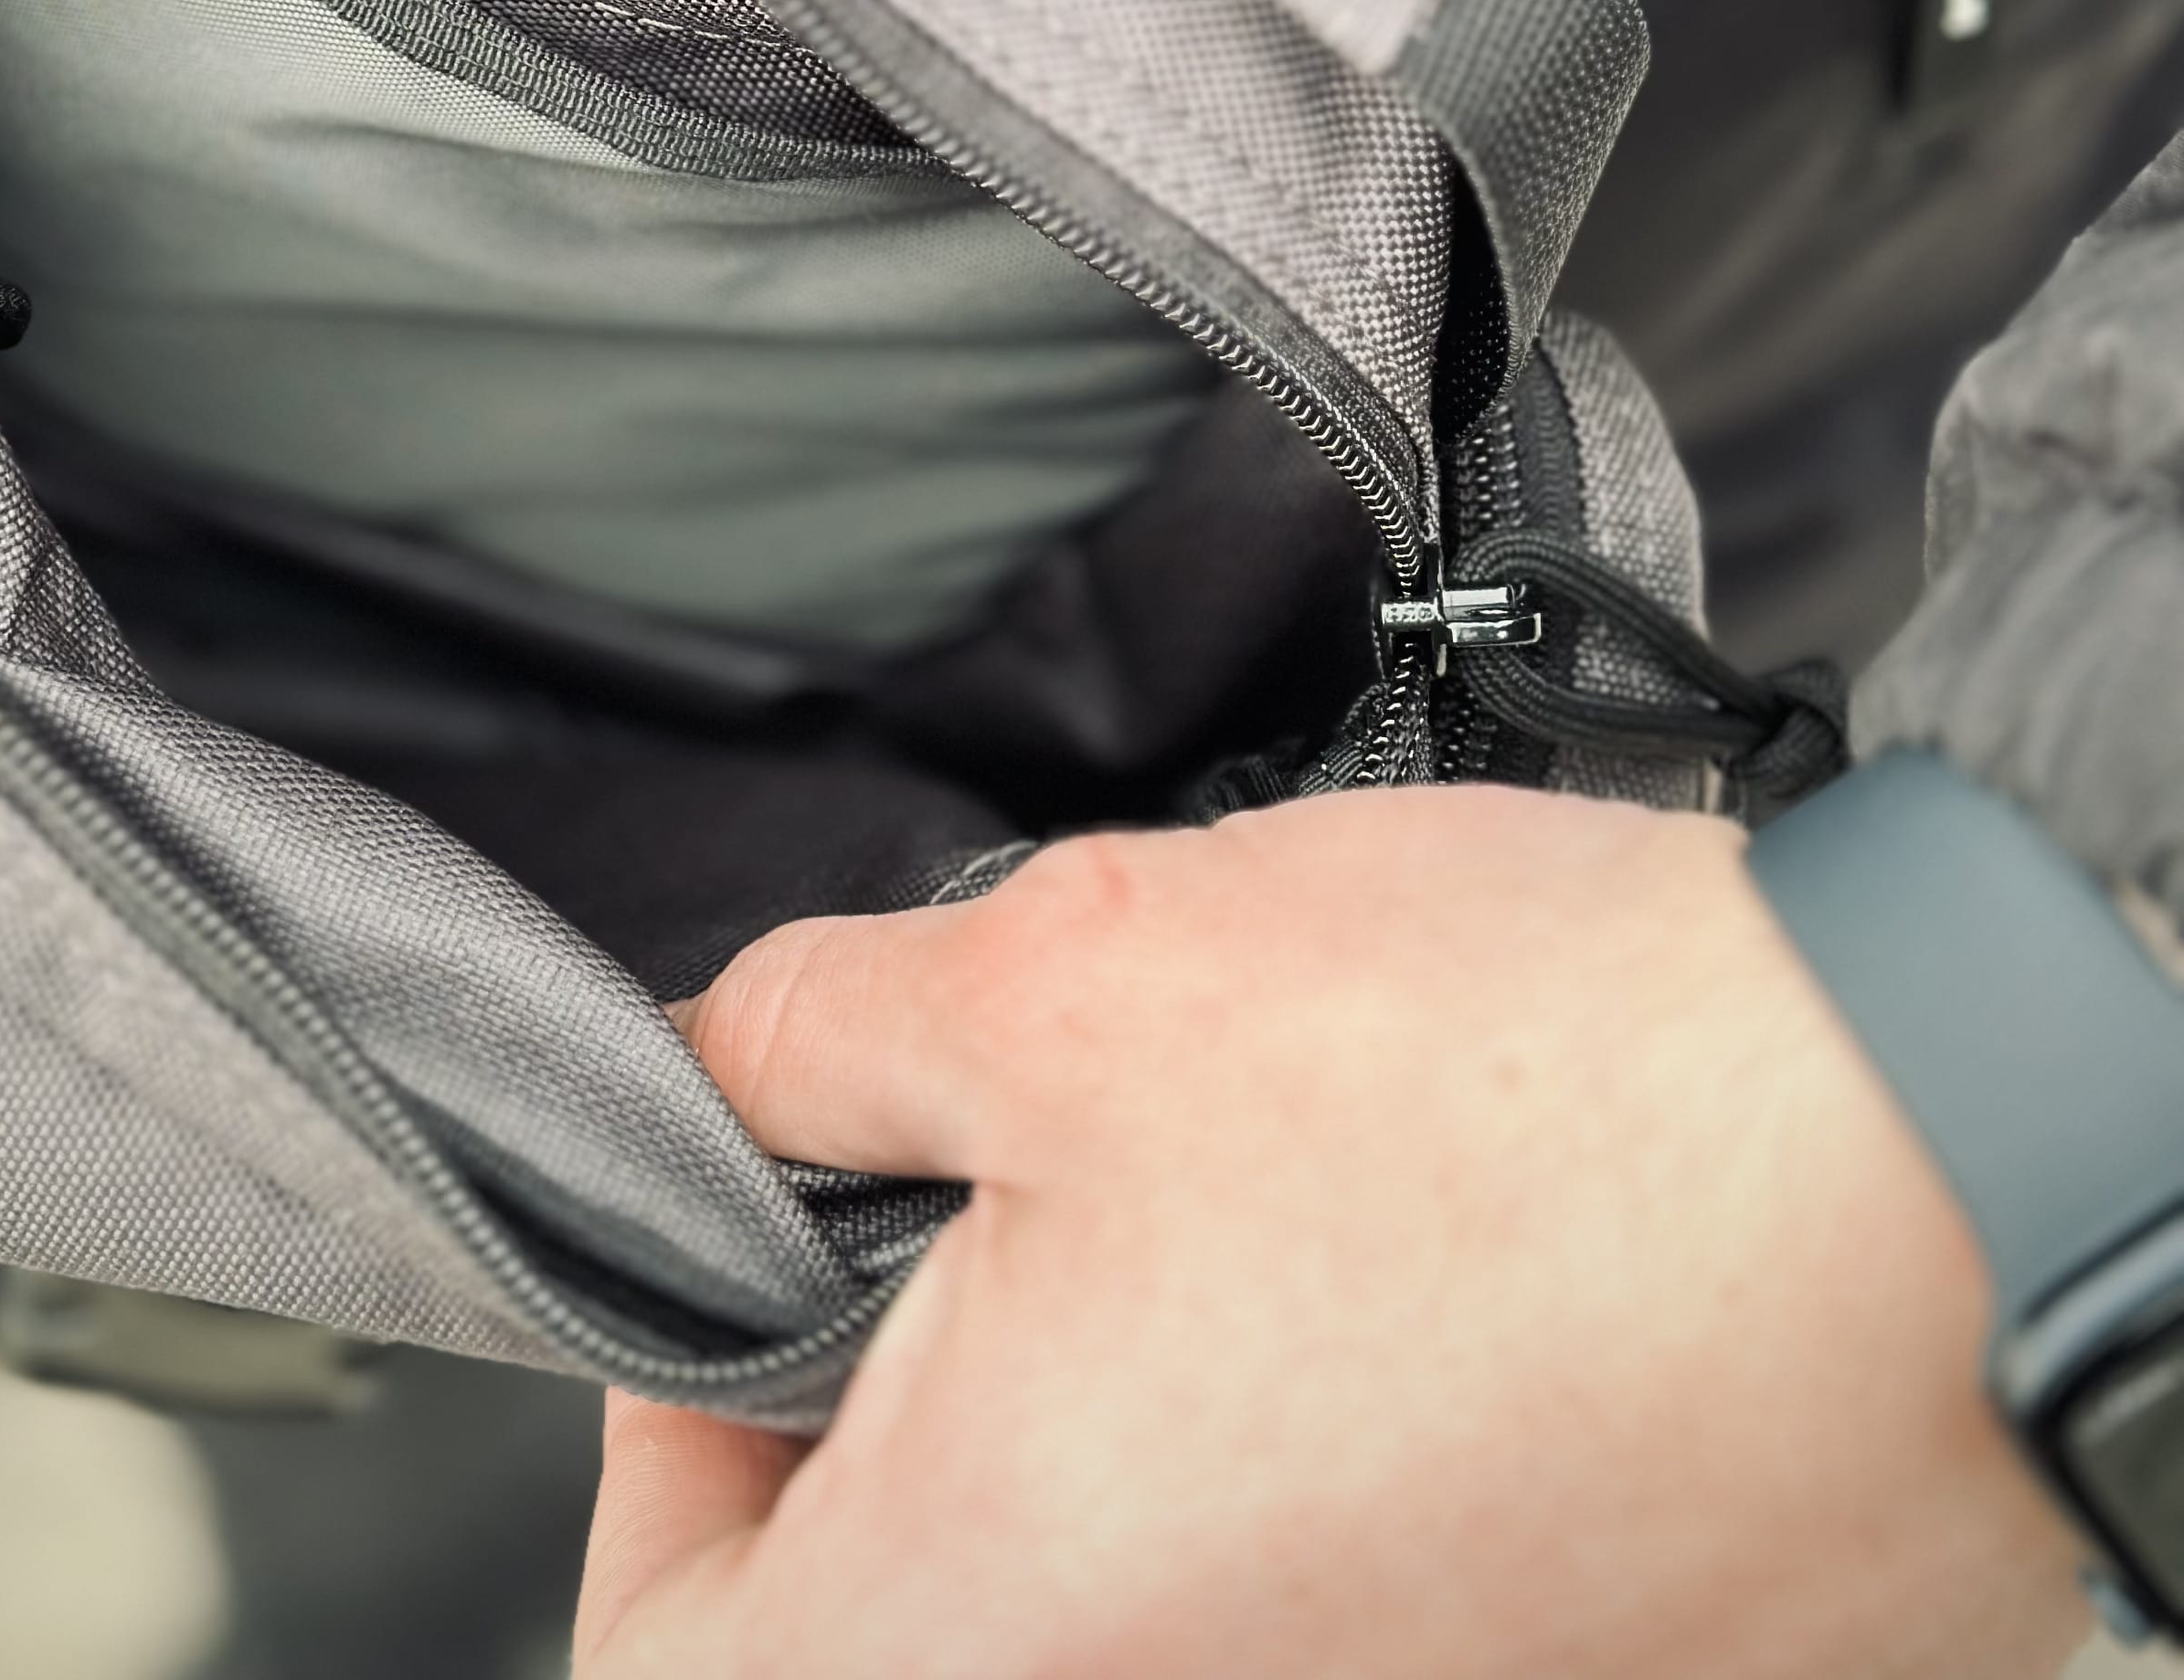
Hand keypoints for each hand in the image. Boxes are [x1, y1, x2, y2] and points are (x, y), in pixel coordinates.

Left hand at [579, 790, 2087, 1679]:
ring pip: (1134, 1613)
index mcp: (992, 1640)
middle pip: (909, 1639)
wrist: (1929, 1167)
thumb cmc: (1522, 1099)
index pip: (664, 1677)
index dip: (660, 1458)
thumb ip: (808, 1043)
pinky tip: (1388, 1300)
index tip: (746, 1288)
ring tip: (1225, 1226)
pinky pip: (1343, 1617)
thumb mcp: (1063, 978)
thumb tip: (712, 1078)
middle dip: (910, 1411)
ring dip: (1121, 1435)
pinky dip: (1307, 1481)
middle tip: (998, 1207)